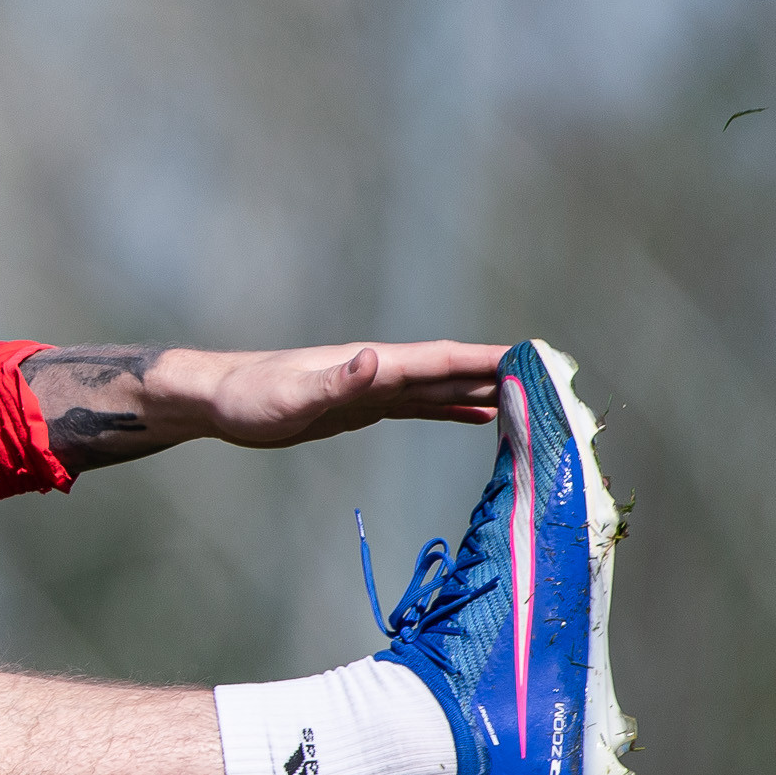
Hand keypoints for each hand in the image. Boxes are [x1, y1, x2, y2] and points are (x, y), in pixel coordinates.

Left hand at [28, 342, 504, 469]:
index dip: (488, 358)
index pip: (443, 359)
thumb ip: (334, 380)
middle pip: (454, 369)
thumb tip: (372, 360)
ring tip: (536, 399)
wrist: (217, 399)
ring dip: (487, 390)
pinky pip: (423, 405)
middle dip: (504, 373)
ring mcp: (375, 386)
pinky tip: (481, 416)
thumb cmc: (249, 398)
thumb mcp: (291, 396)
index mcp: (374, 365)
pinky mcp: (364, 405)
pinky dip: (456, 407)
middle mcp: (381, 369)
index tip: (536, 358)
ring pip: (444, 386)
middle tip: (558, 380)